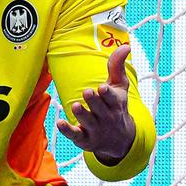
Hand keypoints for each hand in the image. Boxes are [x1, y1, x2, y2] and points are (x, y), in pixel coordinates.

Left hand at [57, 43, 135, 165]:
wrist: (120, 140)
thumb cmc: (116, 107)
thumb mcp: (120, 87)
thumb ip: (117, 66)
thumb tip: (125, 46)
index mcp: (116, 104)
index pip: (113, 99)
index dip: (107, 94)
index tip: (103, 88)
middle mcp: (107, 117)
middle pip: (99, 109)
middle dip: (94, 101)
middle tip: (87, 92)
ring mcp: (96, 129)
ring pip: (88, 122)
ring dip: (82, 114)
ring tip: (76, 106)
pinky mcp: (85, 139)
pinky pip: (76, 135)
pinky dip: (68, 130)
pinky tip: (59, 122)